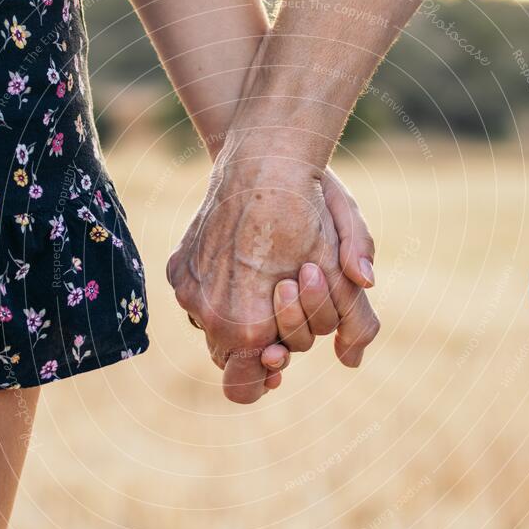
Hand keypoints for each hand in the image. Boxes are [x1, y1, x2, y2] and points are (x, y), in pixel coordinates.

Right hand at [167, 132, 379, 402]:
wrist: (263, 154)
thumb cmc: (309, 208)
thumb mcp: (342, 260)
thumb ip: (353, 316)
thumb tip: (352, 361)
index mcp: (251, 326)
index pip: (257, 374)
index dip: (274, 364)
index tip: (283, 354)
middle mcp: (210, 315)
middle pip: (234, 354)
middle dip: (261, 336)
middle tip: (282, 300)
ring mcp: (188, 290)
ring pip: (213, 326)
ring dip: (237, 315)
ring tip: (262, 278)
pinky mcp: (176, 267)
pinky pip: (196, 297)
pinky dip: (216, 291)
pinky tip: (239, 261)